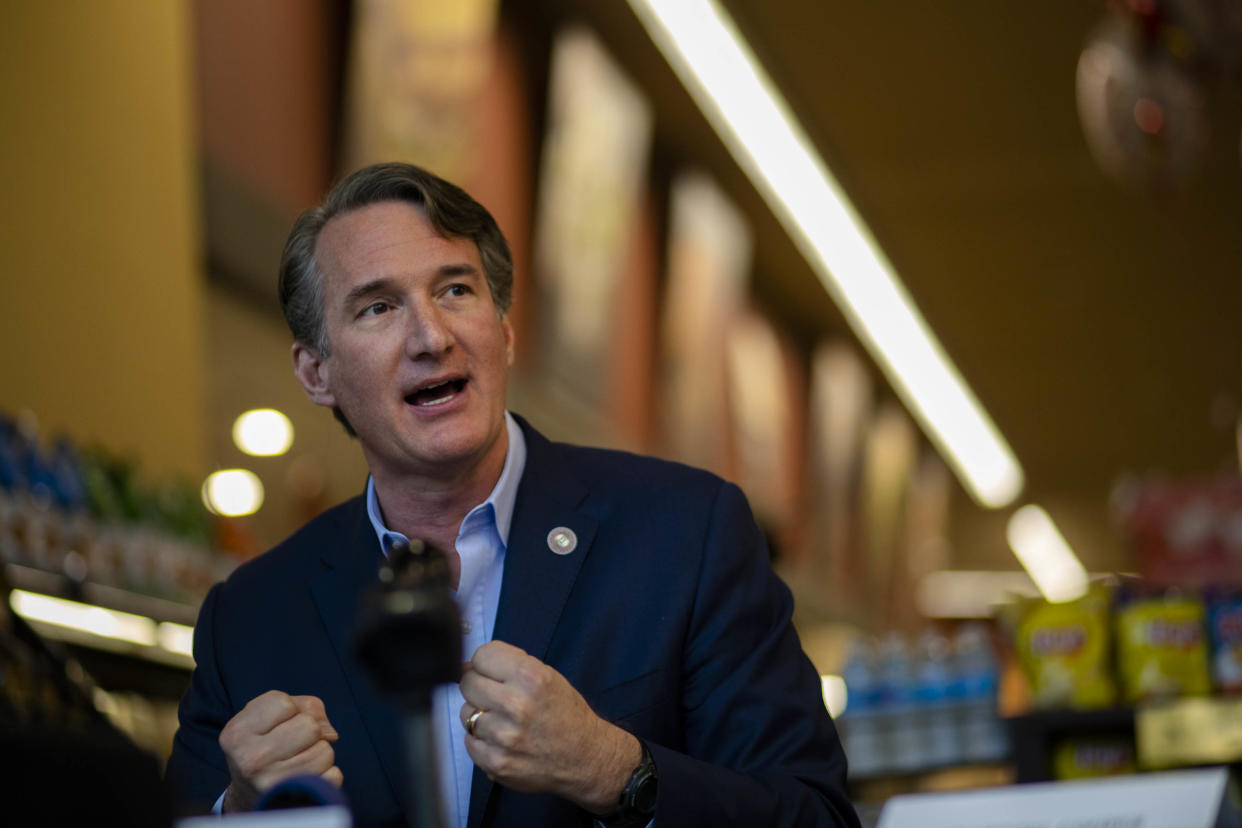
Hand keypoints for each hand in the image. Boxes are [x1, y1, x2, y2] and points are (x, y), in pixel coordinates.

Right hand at [219, 690, 342, 811]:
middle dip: (309, 730)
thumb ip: (305, 706)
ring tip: (299, 761)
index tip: (277, 725)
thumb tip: (329, 733)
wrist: (251, 795)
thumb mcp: (269, 717)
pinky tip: (307, 777)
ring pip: (325, 750)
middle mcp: (250, 760)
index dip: (290, 709)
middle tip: (292, 744)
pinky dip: (328, 774)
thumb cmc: (265, 746)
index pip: (284, 703)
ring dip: (319, 752)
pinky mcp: (294, 801)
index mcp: (236, 733)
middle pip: (310, 725)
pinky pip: (334, 775)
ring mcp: (271, 784)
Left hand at [459, 641, 639, 813]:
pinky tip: (502, 740)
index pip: (482, 655)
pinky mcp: (495, 762)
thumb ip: (511, 665)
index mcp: (531, 677)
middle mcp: (515, 705)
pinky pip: (469, 742)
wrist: (584, 758)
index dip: (486, 663)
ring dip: (480, 715)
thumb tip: (469, 665)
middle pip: (468, 683)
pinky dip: (482, 740)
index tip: (492, 672)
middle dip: (480, 687)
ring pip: (466, 713)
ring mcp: (503, 737)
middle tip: (497, 697)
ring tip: (504, 721)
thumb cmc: (566, 714)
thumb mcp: (548, 676)